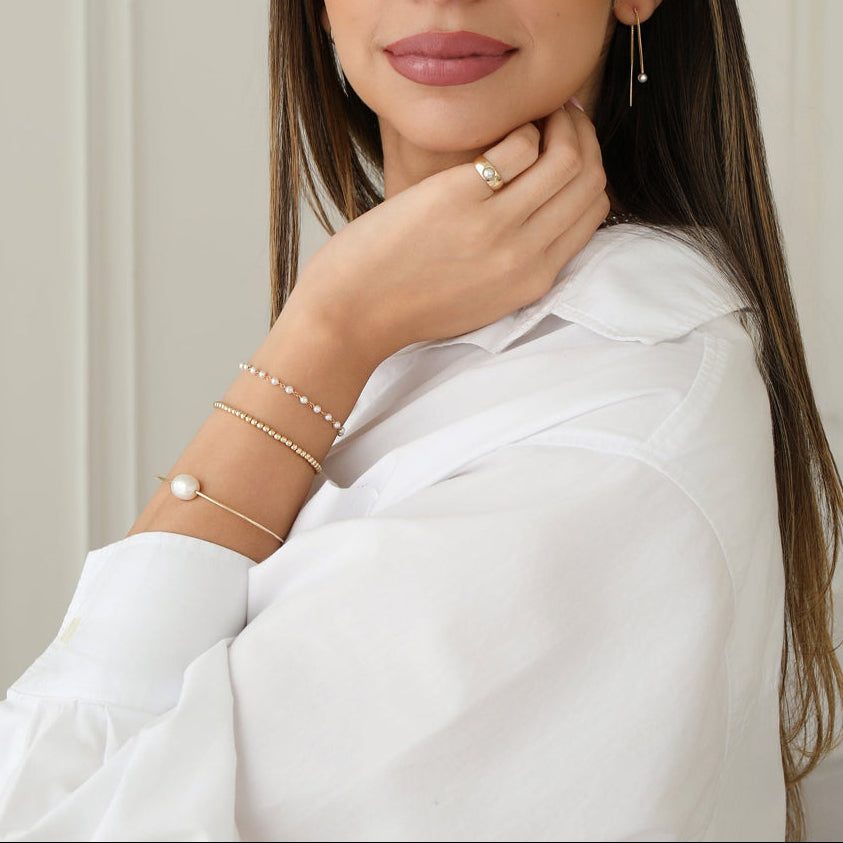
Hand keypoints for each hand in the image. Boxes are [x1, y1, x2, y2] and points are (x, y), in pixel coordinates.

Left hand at [282, 100, 609, 368]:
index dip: (589, 170)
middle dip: (584, 139)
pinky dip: (520, 128)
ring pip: (566, 159)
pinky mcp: (458, 198)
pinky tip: (498, 131)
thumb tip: (539, 212)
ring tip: (537, 116)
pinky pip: (519, 147)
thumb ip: (518, 263)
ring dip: (560, 124)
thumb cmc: (408, 303)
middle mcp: (523, 256)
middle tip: (561, 119)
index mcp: (533, 281)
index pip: (593, 211)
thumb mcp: (482, 298)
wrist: (353, 313)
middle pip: (589, 181)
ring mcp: (493, 227)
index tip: (570, 148)